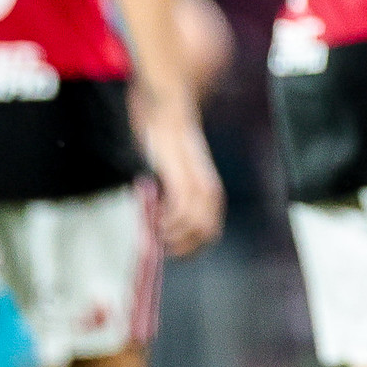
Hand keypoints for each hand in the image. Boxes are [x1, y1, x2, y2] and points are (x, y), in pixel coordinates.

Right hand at [140, 104, 223, 256]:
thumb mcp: (173, 180)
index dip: (190, 247)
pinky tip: (156, 219)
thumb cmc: (165, 150)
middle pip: (207, 234)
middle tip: (160, 243)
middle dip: (182, 247)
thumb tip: (158, 230)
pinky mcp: (183, 178)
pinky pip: (182, 210)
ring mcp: (198, 185)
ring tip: (156, 231)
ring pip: (196, 226)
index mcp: (210, 194)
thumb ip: (172, 202)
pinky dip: (168, 221)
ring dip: (173, 236)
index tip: (169, 249)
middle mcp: (209, 191)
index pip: (210, 233)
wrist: (168, 118)